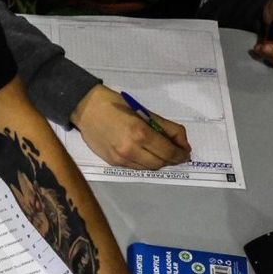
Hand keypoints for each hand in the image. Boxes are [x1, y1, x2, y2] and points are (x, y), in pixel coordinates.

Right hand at [70, 85, 190, 169]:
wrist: (86, 109)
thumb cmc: (117, 105)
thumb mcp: (145, 112)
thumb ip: (167, 128)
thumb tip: (183, 144)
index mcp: (141, 133)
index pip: (168, 152)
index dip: (181, 154)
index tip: (186, 152)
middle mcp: (130, 149)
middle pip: (160, 163)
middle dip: (172, 159)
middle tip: (176, 153)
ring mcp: (120, 158)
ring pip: (148, 168)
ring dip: (158, 162)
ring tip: (160, 152)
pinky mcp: (112, 162)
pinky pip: (135, 167)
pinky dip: (144, 162)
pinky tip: (144, 153)